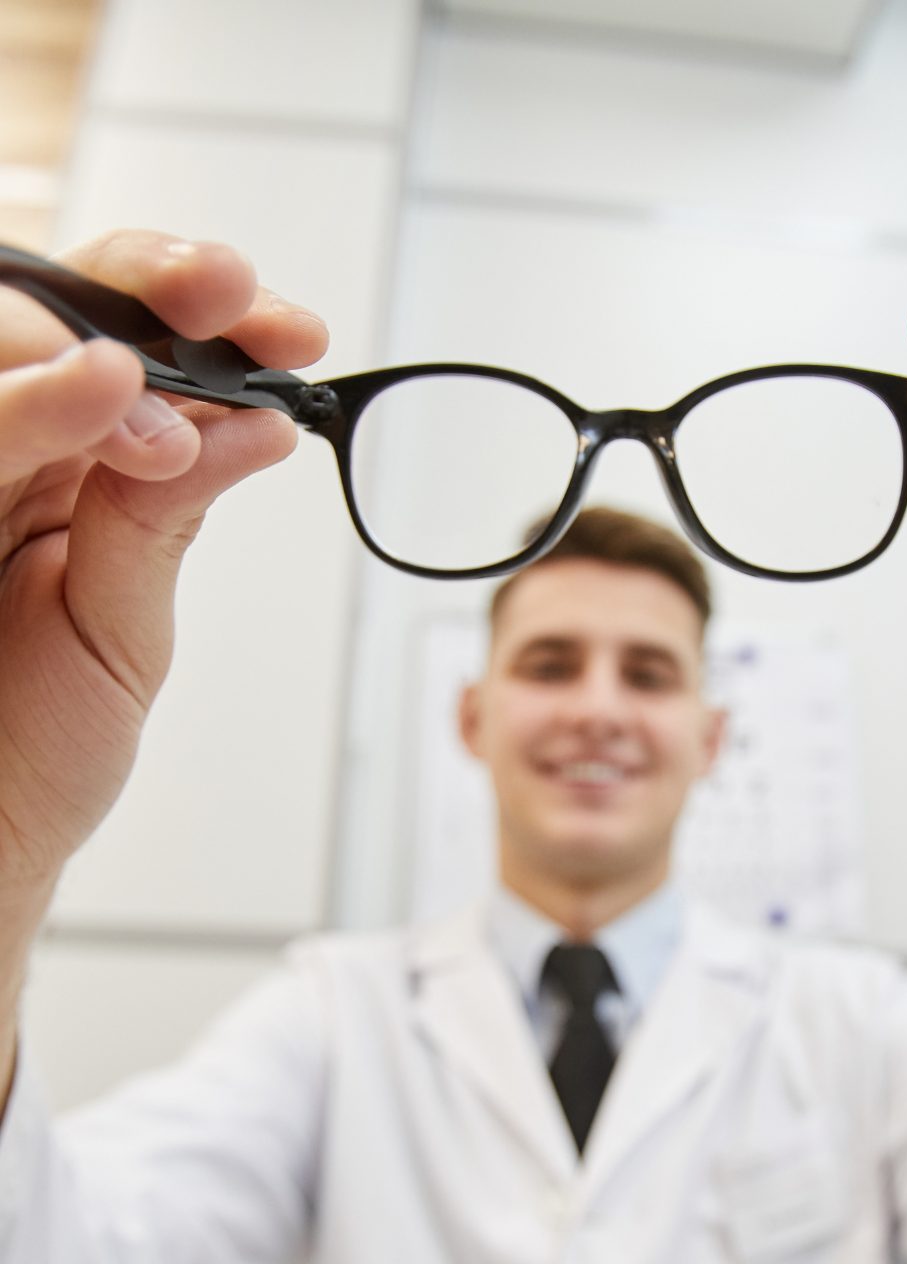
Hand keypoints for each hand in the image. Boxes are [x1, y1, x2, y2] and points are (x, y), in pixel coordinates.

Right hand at [0, 229, 327, 890]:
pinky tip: (95, 393)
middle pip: (49, 311)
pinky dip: (26, 408)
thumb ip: (164, 515)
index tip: (293, 328)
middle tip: (226, 295)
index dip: (202, 313)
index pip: (125, 346)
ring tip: (145, 378)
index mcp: (64, 467)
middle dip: (143, 288)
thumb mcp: (121, 627)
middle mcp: (3, 452)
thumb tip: (261, 425)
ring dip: (74, 345)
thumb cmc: (35, 746)